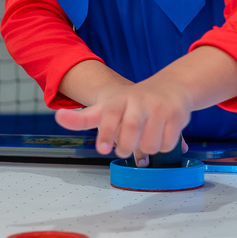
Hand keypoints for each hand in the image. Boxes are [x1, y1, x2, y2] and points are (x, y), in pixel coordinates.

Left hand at [54, 76, 191, 160]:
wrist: (171, 86)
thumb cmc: (132, 102)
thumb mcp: (106, 107)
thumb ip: (82, 117)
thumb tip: (59, 117)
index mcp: (120, 99)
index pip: (110, 114)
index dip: (105, 132)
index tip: (101, 149)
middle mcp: (139, 101)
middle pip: (131, 129)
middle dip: (126, 146)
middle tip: (123, 150)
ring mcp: (159, 107)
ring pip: (150, 142)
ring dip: (146, 149)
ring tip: (144, 140)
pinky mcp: (177, 115)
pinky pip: (167, 143)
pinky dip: (162, 147)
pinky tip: (160, 136)